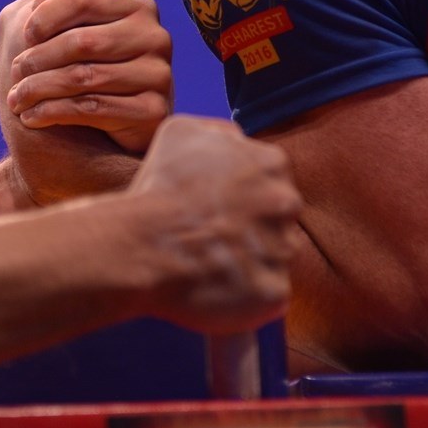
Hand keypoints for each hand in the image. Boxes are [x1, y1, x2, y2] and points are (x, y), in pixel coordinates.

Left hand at [0, 0, 172, 204]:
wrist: (96, 141)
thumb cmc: (74, 76)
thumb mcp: (58, 34)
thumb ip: (50, 8)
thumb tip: (41, 0)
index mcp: (136, 5)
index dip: (49, 14)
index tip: (24, 36)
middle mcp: (155, 36)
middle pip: (84, 40)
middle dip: (39, 58)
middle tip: (15, 74)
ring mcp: (159, 73)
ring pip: (85, 76)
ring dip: (39, 89)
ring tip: (16, 100)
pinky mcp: (155, 110)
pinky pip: (94, 108)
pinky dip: (53, 112)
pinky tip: (31, 117)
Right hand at [128, 116, 301, 333]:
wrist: (141, 243)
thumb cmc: (158, 188)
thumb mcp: (182, 131)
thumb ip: (220, 133)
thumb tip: (236, 141)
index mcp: (272, 163)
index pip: (273, 180)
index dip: (244, 196)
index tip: (219, 208)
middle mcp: (286, 203)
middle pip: (280, 219)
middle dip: (254, 228)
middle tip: (216, 237)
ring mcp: (283, 249)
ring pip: (275, 258)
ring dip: (251, 262)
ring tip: (212, 264)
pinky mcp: (274, 292)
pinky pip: (268, 295)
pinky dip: (248, 296)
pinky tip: (218, 289)